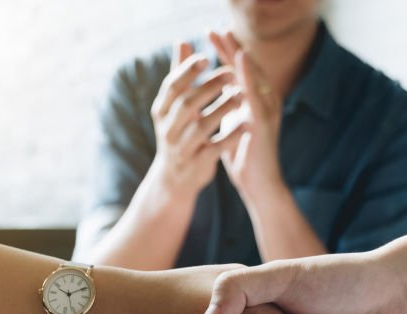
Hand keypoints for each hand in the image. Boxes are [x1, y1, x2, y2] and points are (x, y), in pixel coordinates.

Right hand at [149, 42, 245, 196]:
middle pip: (187, 104)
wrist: (174, 179)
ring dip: (222, 109)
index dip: (187, 71)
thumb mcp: (173, 106)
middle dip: (209, 87)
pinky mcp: (196, 165)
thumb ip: (179, 74)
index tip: (206, 57)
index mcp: (161, 113)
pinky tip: (245, 125)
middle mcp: (167, 130)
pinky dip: (230, 137)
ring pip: (201, 126)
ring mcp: (181, 149)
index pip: (172, 87)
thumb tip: (181, 40)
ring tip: (241, 96)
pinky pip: (214, 149)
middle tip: (231, 74)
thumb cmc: (178, 134)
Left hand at [208, 30, 284, 203]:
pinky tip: (240, 62)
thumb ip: (228, 104)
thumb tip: (218, 87)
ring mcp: (266, 110)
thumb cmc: (244, 155)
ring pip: (254, 76)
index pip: (238, 70)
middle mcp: (263, 101)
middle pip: (247, 67)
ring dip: (240, 55)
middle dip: (231, 47)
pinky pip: (256, 94)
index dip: (225, 52)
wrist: (257, 183)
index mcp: (253, 101)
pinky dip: (248, 76)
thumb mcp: (232, 123)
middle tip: (215, 28)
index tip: (209, 34)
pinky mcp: (265, 122)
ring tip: (227, 37)